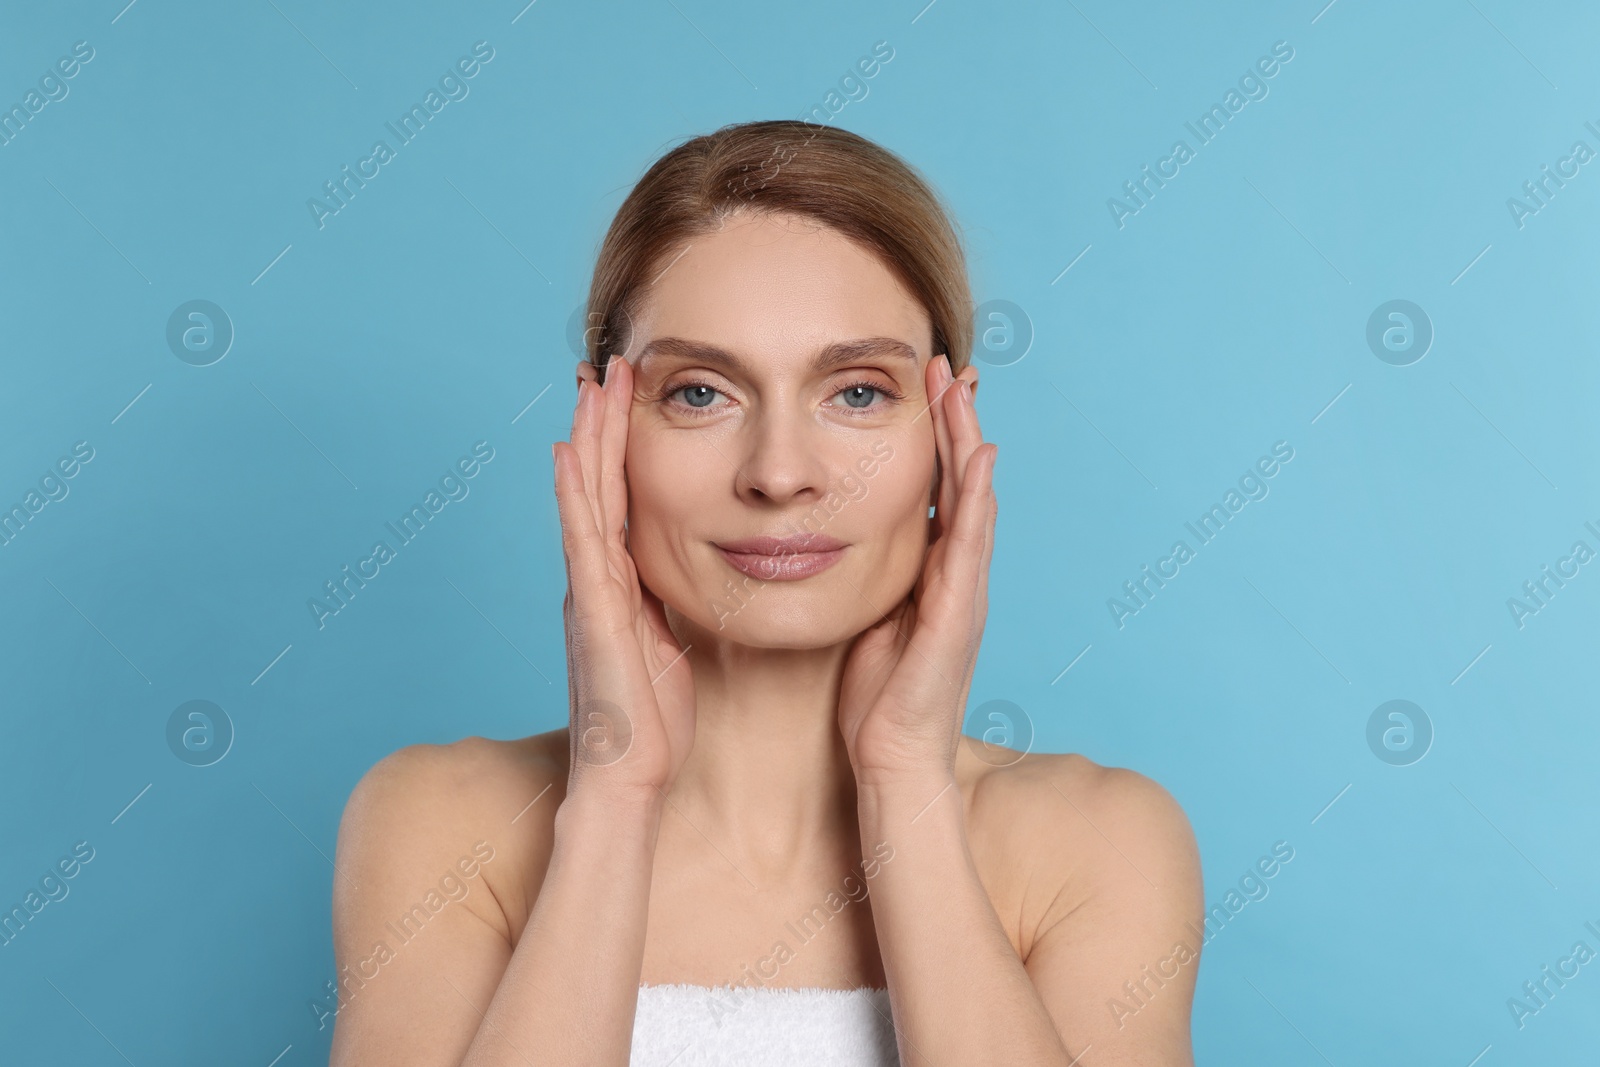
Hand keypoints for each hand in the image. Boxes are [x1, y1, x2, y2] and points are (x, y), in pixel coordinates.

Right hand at [552, 355, 695, 799]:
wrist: (627, 776)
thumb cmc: (653, 721)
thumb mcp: (669, 647)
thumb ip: (666, 607)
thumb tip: (686, 580)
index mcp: (620, 585)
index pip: (622, 499)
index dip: (623, 447)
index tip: (632, 396)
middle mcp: (597, 579)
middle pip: (600, 485)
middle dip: (605, 424)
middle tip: (612, 365)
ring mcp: (589, 592)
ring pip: (588, 499)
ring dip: (591, 440)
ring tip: (593, 384)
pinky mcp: (593, 613)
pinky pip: (583, 543)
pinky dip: (575, 496)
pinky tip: (571, 454)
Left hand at [837, 354, 997, 783]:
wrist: (894, 759)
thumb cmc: (876, 699)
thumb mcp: (867, 620)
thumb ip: (867, 578)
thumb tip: (834, 540)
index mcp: (930, 573)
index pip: (933, 489)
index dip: (931, 437)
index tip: (920, 387)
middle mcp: (956, 574)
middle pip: (960, 482)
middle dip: (953, 421)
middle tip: (945, 365)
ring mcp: (965, 591)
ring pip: (972, 500)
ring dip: (968, 441)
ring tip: (962, 388)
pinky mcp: (960, 613)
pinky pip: (971, 544)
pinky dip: (978, 497)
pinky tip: (979, 457)